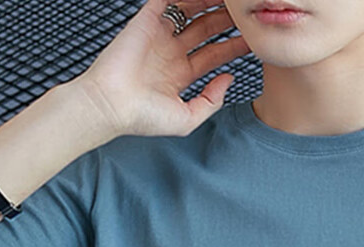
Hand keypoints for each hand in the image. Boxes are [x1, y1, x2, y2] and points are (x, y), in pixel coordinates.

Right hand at [71, 0, 251, 138]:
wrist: (111, 105)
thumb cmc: (142, 117)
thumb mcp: (187, 118)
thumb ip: (211, 101)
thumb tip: (229, 79)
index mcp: (181, 75)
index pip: (214, 55)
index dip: (234, 46)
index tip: (252, 40)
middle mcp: (171, 53)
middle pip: (206, 30)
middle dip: (226, 20)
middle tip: (244, 12)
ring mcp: (158, 36)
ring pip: (190, 12)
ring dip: (209, 4)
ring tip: (229, 0)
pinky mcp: (145, 21)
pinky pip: (167, 0)